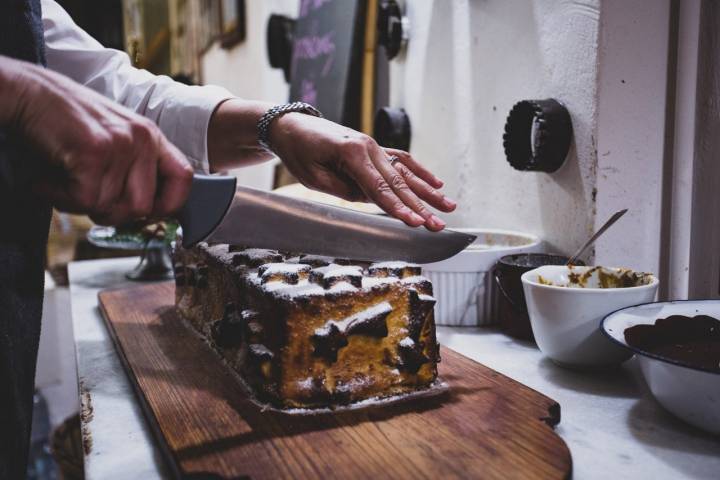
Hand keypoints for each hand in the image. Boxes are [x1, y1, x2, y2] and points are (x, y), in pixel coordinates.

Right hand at [1, 57, 192, 224]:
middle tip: (85, 196)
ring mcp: (121, 144)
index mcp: (151, 136)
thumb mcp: (113, 138)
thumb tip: (145, 213)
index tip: (147, 214)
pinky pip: (84, 201)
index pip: (184, 178)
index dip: (169, 205)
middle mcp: (142, 139)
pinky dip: (60, 197)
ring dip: (79, 203)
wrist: (26, 92)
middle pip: (142, 207)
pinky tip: (49, 179)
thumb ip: (133, 169)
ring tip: (64, 179)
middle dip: (111, 213)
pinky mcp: (95, 152)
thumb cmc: (64, 121)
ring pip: (110, 207)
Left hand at [269, 113, 455, 230]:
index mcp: (352, 154)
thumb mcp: (314, 178)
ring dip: (428, 191)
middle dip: (420, 206)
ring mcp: (374, 146)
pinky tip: (436, 183)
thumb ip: (344, 190)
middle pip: (398, 183)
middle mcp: (369, 147)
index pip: (379, 188)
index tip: (415, 223)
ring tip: (449, 206)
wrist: (292, 126)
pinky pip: (402, 160)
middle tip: (437, 225)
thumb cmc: (299, 152)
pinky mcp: (374, 148)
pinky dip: (420, 171)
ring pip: (406, 172)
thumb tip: (370, 199)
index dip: (398, 208)